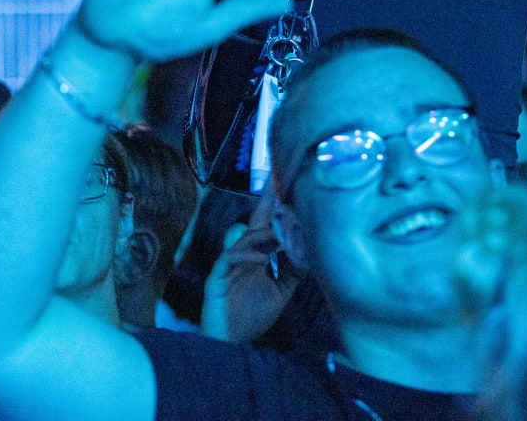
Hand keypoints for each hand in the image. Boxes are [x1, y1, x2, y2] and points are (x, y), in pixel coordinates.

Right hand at [213, 178, 303, 342]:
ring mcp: (228, 265)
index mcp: (257, 255)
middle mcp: (243, 254)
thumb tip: (310, 248)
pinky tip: (261, 259)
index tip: (284, 181)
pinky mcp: (216, 279)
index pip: (267, 224)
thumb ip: (293, 270)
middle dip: (266, 202)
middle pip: (255, 222)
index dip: (274, 204)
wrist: (231, 345)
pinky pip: (228, 260)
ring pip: (244, 238)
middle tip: (276, 182)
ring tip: (279, 234)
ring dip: (262, 234)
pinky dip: (246, 256)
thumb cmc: (252, 317)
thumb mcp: (281, 292)